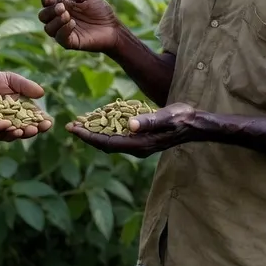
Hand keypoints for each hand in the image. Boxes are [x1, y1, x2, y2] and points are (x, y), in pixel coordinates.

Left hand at [0, 71, 53, 140]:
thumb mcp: (10, 80)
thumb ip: (25, 86)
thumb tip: (41, 93)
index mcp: (19, 112)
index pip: (33, 120)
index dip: (41, 122)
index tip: (48, 122)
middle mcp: (9, 123)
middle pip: (23, 130)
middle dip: (31, 131)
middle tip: (37, 129)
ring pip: (8, 134)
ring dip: (17, 133)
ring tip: (23, 130)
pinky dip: (0, 130)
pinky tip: (7, 126)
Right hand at [38, 0, 123, 52]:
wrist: (113, 27)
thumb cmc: (101, 10)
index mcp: (62, 6)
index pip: (46, 3)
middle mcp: (60, 19)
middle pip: (43, 16)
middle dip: (49, 10)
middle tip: (62, 7)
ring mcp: (64, 31)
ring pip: (48, 28)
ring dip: (55, 21)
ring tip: (67, 15)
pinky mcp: (70, 42)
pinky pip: (59, 38)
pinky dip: (63, 29)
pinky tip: (73, 23)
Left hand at [67, 103, 196, 157]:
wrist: (195, 124)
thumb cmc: (182, 118)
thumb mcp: (167, 117)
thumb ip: (149, 121)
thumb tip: (130, 125)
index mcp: (140, 144)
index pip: (107, 143)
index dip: (88, 136)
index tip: (73, 129)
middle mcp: (137, 148)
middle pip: (105, 144)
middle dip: (87, 135)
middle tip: (69, 125)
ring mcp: (139, 144)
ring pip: (110, 140)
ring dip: (94, 132)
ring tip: (79, 123)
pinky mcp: (141, 138)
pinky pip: (118, 136)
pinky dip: (106, 129)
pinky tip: (99, 120)